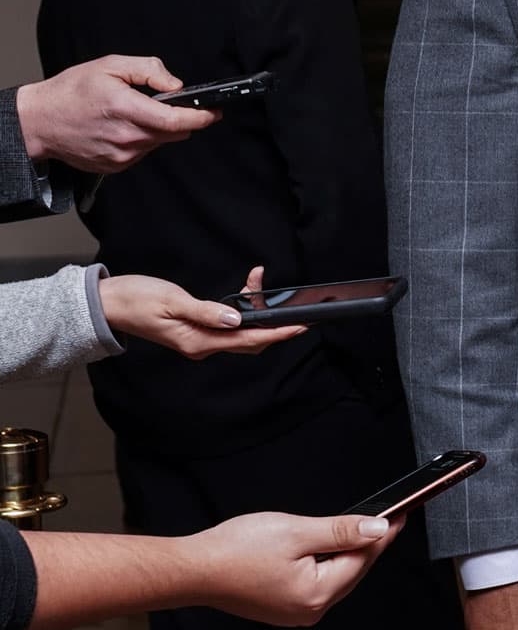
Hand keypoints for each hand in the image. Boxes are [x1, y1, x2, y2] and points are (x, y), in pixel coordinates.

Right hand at [15, 55, 216, 172]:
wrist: (39, 121)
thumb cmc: (70, 92)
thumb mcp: (109, 66)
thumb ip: (148, 69)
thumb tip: (176, 84)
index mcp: (126, 109)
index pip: (176, 121)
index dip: (201, 117)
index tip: (214, 112)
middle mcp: (126, 137)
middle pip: (173, 133)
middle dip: (180, 119)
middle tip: (173, 105)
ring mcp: (121, 155)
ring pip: (159, 143)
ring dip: (158, 129)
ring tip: (133, 113)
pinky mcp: (115, 165)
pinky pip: (143, 152)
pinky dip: (142, 139)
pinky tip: (122, 127)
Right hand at [101, 265, 306, 358]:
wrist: (108, 304)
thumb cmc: (135, 300)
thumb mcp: (172, 301)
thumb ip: (206, 312)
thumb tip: (236, 320)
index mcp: (197, 342)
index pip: (247, 341)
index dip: (276, 334)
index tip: (299, 327)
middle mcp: (201, 345)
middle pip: (249, 341)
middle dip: (271, 322)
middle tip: (286, 302)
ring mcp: (199, 340)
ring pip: (240, 333)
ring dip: (255, 312)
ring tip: (257, 284)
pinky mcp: (196, 331)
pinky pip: (227, 326)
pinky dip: (241, 311)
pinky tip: (243, 293)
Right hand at [188, 512, 399, 625]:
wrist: (193, 568)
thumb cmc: (235, 550)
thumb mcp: (296, 532)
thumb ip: (341, 531)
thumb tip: (377, 530)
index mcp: (317, 594)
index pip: (363, 559)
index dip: (384, 535)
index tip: (399, 515)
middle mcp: (310, 610)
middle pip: (352, 571)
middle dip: (369, 544)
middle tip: (387, 518)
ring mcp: (296, 612)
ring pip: (336, 577)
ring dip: (348, 553)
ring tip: (363, 529)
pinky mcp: (284, 608)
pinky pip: (318, 583)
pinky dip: (327, 564)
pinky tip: (330, 548)